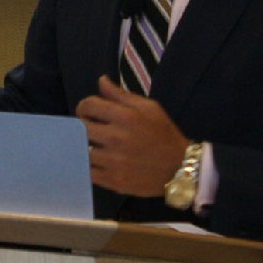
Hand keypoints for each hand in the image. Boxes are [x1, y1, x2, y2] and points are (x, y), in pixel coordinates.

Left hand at [75, 75, 189, 196]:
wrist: (180, 168)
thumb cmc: (163, 134)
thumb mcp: (148, 107)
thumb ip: (121, 94)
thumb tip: (101, 81)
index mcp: (126, 117)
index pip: (89, 105)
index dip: (85, 106)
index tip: (88, 111)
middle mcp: (116, 138)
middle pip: (82, 128)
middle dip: (82, 125)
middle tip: (89, 128)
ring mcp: (114, 162)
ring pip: (83, 151)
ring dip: (84, 147)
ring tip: (93, 146)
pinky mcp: (114, 181)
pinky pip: (89, 172)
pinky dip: (89, 166)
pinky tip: (97, 162)